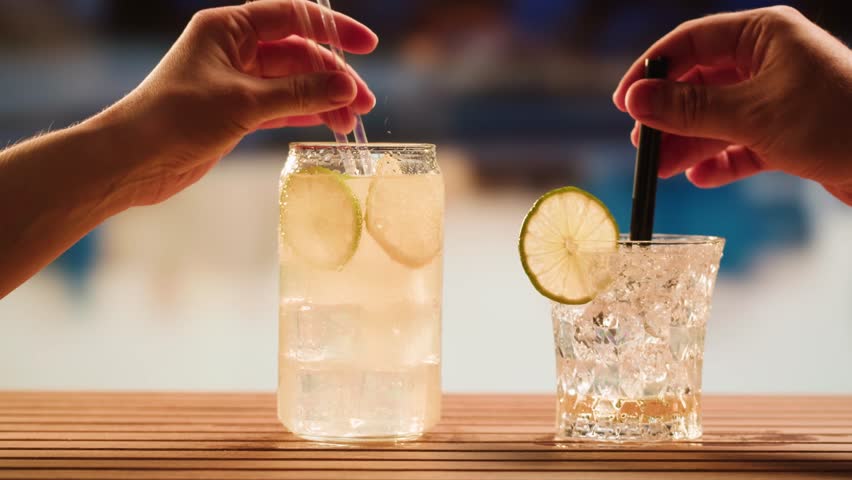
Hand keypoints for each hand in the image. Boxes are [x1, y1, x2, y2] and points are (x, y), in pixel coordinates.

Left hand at [105, 0, 377, 205]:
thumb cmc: (177, 118)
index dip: (334, 30)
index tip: (368, 47)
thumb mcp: (244, 102)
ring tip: (351, 123)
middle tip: (364, 104)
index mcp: (229, 28)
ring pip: (293, 84)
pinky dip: (305, 114)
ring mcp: (237, 81)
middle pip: (298, 54)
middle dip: (333, 77)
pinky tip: (329, 125)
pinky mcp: (237, 111)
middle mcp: (234, 50)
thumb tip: (347, 87)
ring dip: (323, 100)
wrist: (134, 159)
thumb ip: (299, 93)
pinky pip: (282, 106)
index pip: (292, 17)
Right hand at [612, 6, 851, 204]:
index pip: (691, 42)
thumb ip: (689, 108)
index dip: (653, 70)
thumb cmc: (835, 122)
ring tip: (661, 169)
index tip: (625, 101)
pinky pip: (740, 144)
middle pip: (700, 84)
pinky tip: (699, 177)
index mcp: (763, 36)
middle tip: (642, 144)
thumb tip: (636, 100)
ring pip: (716, 118)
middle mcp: (768, 62)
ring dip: (688, 144)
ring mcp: (777, 98)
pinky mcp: (786, 133)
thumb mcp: (751, 114)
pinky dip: (719, 161)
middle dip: (669, 115)